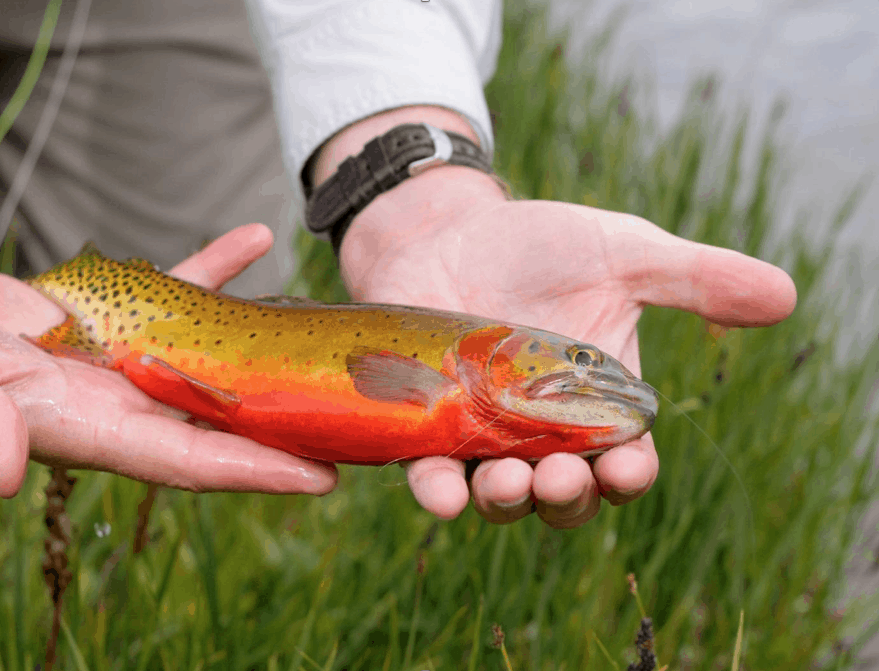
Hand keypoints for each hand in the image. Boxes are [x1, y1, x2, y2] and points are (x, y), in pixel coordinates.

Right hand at [0, 224, 336, 497]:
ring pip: (213, 353)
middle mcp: (124, 400)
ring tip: (326, 340)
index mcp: (94, 430)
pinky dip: (215, 266)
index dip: (256, 471)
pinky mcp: (115, 312)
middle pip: (223, 418)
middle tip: (350, 424)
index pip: (191, 460)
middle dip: (285, 426)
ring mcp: (126, 357)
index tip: (320, 478)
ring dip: (268, 347)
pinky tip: (256, 238)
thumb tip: (6, 473)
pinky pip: (177, 288)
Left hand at [339, 167, 796, 527]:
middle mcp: (541, 431)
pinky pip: (432, 474)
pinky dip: (438, 491)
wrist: (447, 230)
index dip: (626, 476)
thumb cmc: (538, 245)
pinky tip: (443, 492)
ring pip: (500, 496)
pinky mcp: (426, 426)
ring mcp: (481, 433)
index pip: (623, 462)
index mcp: (597, 404)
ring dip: (507, 502)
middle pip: (563, 494)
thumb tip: (784, 296)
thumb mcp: (622, 253)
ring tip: (506, 482)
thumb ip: (694, 278)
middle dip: (566, 497)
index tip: (623, 468)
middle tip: (559, 477)